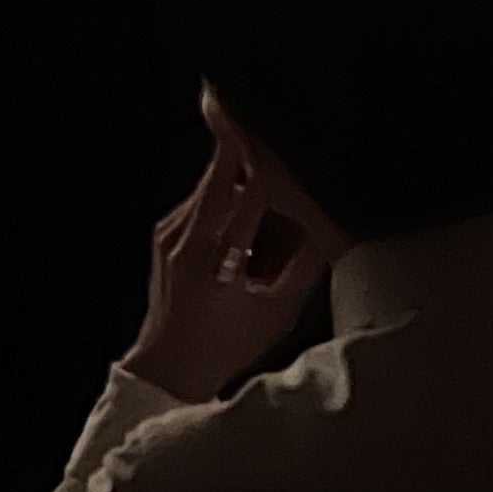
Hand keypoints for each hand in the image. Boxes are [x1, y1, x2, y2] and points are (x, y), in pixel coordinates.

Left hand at [127, 127, 335, 405]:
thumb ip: (305, 265)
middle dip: (248, 146)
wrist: (169, 368)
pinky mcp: (163, 233)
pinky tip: (246, 194)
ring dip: (238, 167)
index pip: (248, 189)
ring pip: (210, 181)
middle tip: (273, 122)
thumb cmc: (225, 346)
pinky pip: (200, 197)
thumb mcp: (277, 312)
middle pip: (222, 172)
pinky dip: (224, 189)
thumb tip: (329, 224)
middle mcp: (185, 236)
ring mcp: (169, 232)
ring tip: (267, 158)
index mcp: (214, 257)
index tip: (288, 138)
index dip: (272, 160)